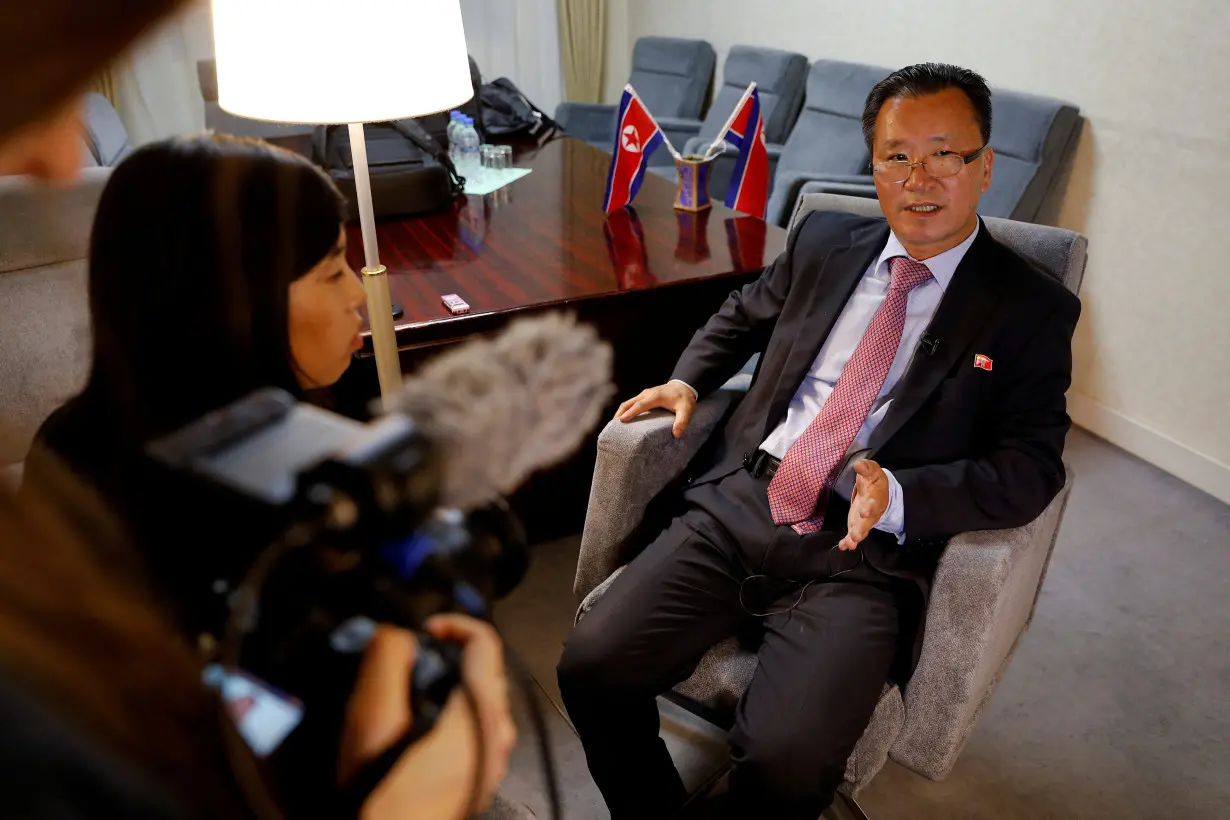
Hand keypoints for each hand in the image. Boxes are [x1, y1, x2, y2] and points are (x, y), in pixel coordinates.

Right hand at [343, 616, 516, 819]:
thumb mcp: (373, 717)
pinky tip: (418, 726)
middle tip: (409, 662)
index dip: (452, 623)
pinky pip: (475, 725)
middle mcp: (499, 732)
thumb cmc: (383, 787)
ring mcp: (495, 757)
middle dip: (449, 653)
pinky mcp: (482, 775)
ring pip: (481, 698)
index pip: (486, 640)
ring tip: (409, 692)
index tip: (421, 631)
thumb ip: (386, 663)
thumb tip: (399, 633)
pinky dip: (452, 711)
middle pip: (485, 668)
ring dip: (449, 683)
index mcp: (482, 711)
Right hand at [615, 382, 695, 437]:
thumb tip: (676, 434)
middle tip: (612, 427)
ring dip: (620, 412)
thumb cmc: (684, 398)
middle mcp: (647, 394)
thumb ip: (682, 421)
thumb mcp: (687, 409)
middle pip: (629, 403)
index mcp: (655, 396)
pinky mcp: (643, 396)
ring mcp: (644, 394)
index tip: (621, 421)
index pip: (640, 405)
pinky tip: (623, 420)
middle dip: (619, 414)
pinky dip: (625, 410)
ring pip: (628, 403)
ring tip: (614, 426)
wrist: (683, 386)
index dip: (630, 413)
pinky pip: (631, 403)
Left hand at [839, 460, 888, 550]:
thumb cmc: (874, 481)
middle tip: (856, 535)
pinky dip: (848, 542)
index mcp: (875, 498)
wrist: (879, 492)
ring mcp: (864, 520)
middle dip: (861, 528)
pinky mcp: (857, 525)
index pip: (873, 503)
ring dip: (855, 537)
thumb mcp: (872, 471)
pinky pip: (853, 536)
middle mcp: (871, 512)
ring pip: (861, 531)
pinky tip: (843, 546)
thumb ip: (866, 468)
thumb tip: (859, 465)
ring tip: (850, 542)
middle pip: (868, 522)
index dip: (869, 508)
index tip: (864, 512)